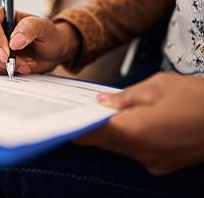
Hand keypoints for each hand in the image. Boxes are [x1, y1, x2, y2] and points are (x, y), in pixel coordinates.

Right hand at [0, 7, 79, 74]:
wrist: (54, 52)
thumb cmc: (49, 35)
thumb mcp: (44, 27)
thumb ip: (30, 28)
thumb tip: (13, 42)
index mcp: (3, 15)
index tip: (7, 51)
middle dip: (3, 58)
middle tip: (22, 63)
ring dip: (8, 66)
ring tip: (28, 63)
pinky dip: (10, 71)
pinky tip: (24, 67)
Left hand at [75, 72, 203, 174]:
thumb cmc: (198, 98)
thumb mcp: (158, 86)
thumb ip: (125, 96)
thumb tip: (102, 102)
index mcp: (136, 131)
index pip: (92, 133)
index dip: (74, 125)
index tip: (60, 118)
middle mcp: (142, 153)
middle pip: (102, 142)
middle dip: (88, 127)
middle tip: (76, 110)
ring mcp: (153, 162)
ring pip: (117, 147)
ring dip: (108, 132)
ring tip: (100, 112)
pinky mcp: (163, 164)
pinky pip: (135, 151)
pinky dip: (126, 137)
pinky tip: (128, 122)